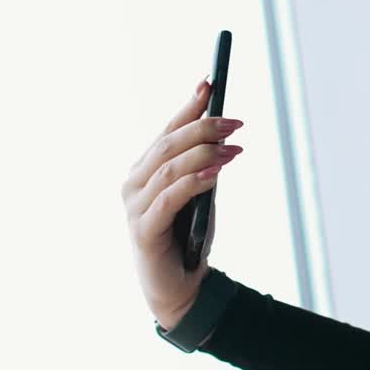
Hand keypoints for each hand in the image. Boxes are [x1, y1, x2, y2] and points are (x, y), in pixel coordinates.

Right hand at [121, 80, 243, 329]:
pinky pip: (170, 199)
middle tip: (236, 123)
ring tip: (233, 149)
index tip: (210, 82)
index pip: (167, 130)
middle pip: (168, 145)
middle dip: (203, 128)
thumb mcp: (200, 192)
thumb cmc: (188, 236)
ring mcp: (134, 206)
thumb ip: (203, 165)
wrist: (179, 287)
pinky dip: (194, 182)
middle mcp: (134, 183)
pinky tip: (215, 174)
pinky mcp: (143, 230)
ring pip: (169, 168)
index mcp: (145, 169)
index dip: (189, 106)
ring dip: (204, 154)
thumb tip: (223, 132)